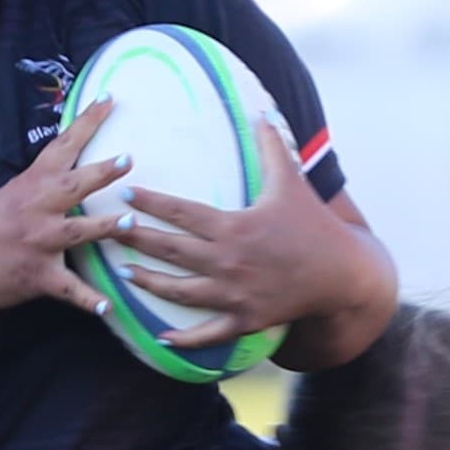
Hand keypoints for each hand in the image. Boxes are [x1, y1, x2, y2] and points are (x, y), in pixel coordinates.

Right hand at [0, 101, 128, 316]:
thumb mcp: (5, 198)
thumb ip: (36, 188)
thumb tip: (65, 172)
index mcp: (28, 187)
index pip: (61, 147)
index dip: (86, 122)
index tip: (108, 100)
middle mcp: (35, 211)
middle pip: (73, 186)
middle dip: (102, 172)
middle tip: (128, 158)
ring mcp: (37, 244)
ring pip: (77, 233)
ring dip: (105, 227)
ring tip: (130, 222)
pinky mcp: (38, 276)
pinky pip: (69, 289)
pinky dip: (89, 300)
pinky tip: (108, 306)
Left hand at [113, 121, 372, 346]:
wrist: (341, 274)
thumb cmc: (313, 225)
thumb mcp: (292, 182)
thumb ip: (272, 147)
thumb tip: (262, 111)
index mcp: (234, 227)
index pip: (182, 212)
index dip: (150, 201)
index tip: (125, 192)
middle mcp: (229, 261)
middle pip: (171, 250)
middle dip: (136, 239)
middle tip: (108, 230)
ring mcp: (235, 295)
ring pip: (180, 292)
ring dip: (149, 284)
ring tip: (125, 275)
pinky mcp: (245, 320)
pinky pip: (208, 333)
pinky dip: (184, 339)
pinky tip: (161, 338)